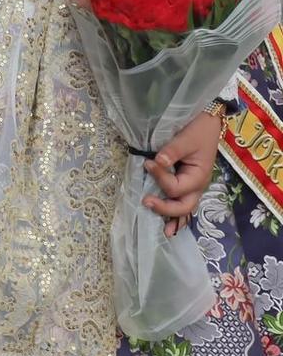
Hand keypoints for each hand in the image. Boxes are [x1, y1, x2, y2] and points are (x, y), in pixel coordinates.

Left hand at [144, 108, 222, 235]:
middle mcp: (197, 186)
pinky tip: (170, 227)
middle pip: (183, 206)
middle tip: (146, 202)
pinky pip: (183, 202)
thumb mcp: (185, 138)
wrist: (209, 123)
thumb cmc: (198, 131)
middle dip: (165, 208)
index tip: (147, 163)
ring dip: (173, 219)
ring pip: (184, 208)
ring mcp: (193, 187)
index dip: (160, 178)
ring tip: (164, 232)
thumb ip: (171, 152)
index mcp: (198, 176)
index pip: (175, 187)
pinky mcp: (188, 183)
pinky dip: (177, 215)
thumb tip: (157, 162)